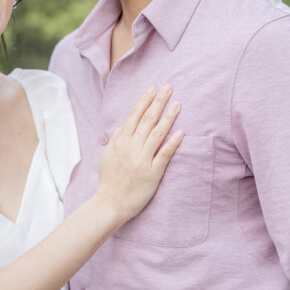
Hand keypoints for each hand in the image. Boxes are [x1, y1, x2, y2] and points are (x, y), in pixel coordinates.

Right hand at [96, 85, 182, 225]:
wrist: (110, 203)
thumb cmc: (109, 180)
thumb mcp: (107, 155)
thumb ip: (116, 138)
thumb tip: (124, 125)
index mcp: (120, 142)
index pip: (134, 116)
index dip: (144, 101)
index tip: (152, 88)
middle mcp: (131, 148)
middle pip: (147, 120)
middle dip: (158, 101)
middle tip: (169, 87)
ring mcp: (142, 160)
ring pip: (157, 133)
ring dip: (168, 117)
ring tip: (178, 104)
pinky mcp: (153, 173)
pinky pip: (164, 154)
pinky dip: (173, 142)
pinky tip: (182, 132)